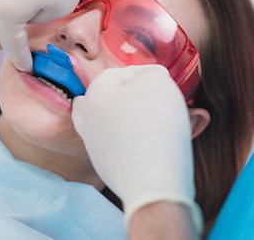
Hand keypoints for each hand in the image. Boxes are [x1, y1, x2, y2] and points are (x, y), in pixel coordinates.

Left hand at [72, 65, 202, 232]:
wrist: (153, 181)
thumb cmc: (154, 125)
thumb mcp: (156, 81)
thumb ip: (150, 74)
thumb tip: (149, 79)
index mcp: (93, 97)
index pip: (117, 73)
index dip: (144, 73)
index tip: (164, 79)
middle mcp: (88, 122)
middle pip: (104, 101)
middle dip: (128, 97)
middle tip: (149, 98)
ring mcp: (97, 149)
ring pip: (113, 125)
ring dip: (134, 119)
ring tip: (159, 121)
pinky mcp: (110, 170)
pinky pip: (123, 147)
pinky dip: (137, 142)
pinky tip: (156, 143)